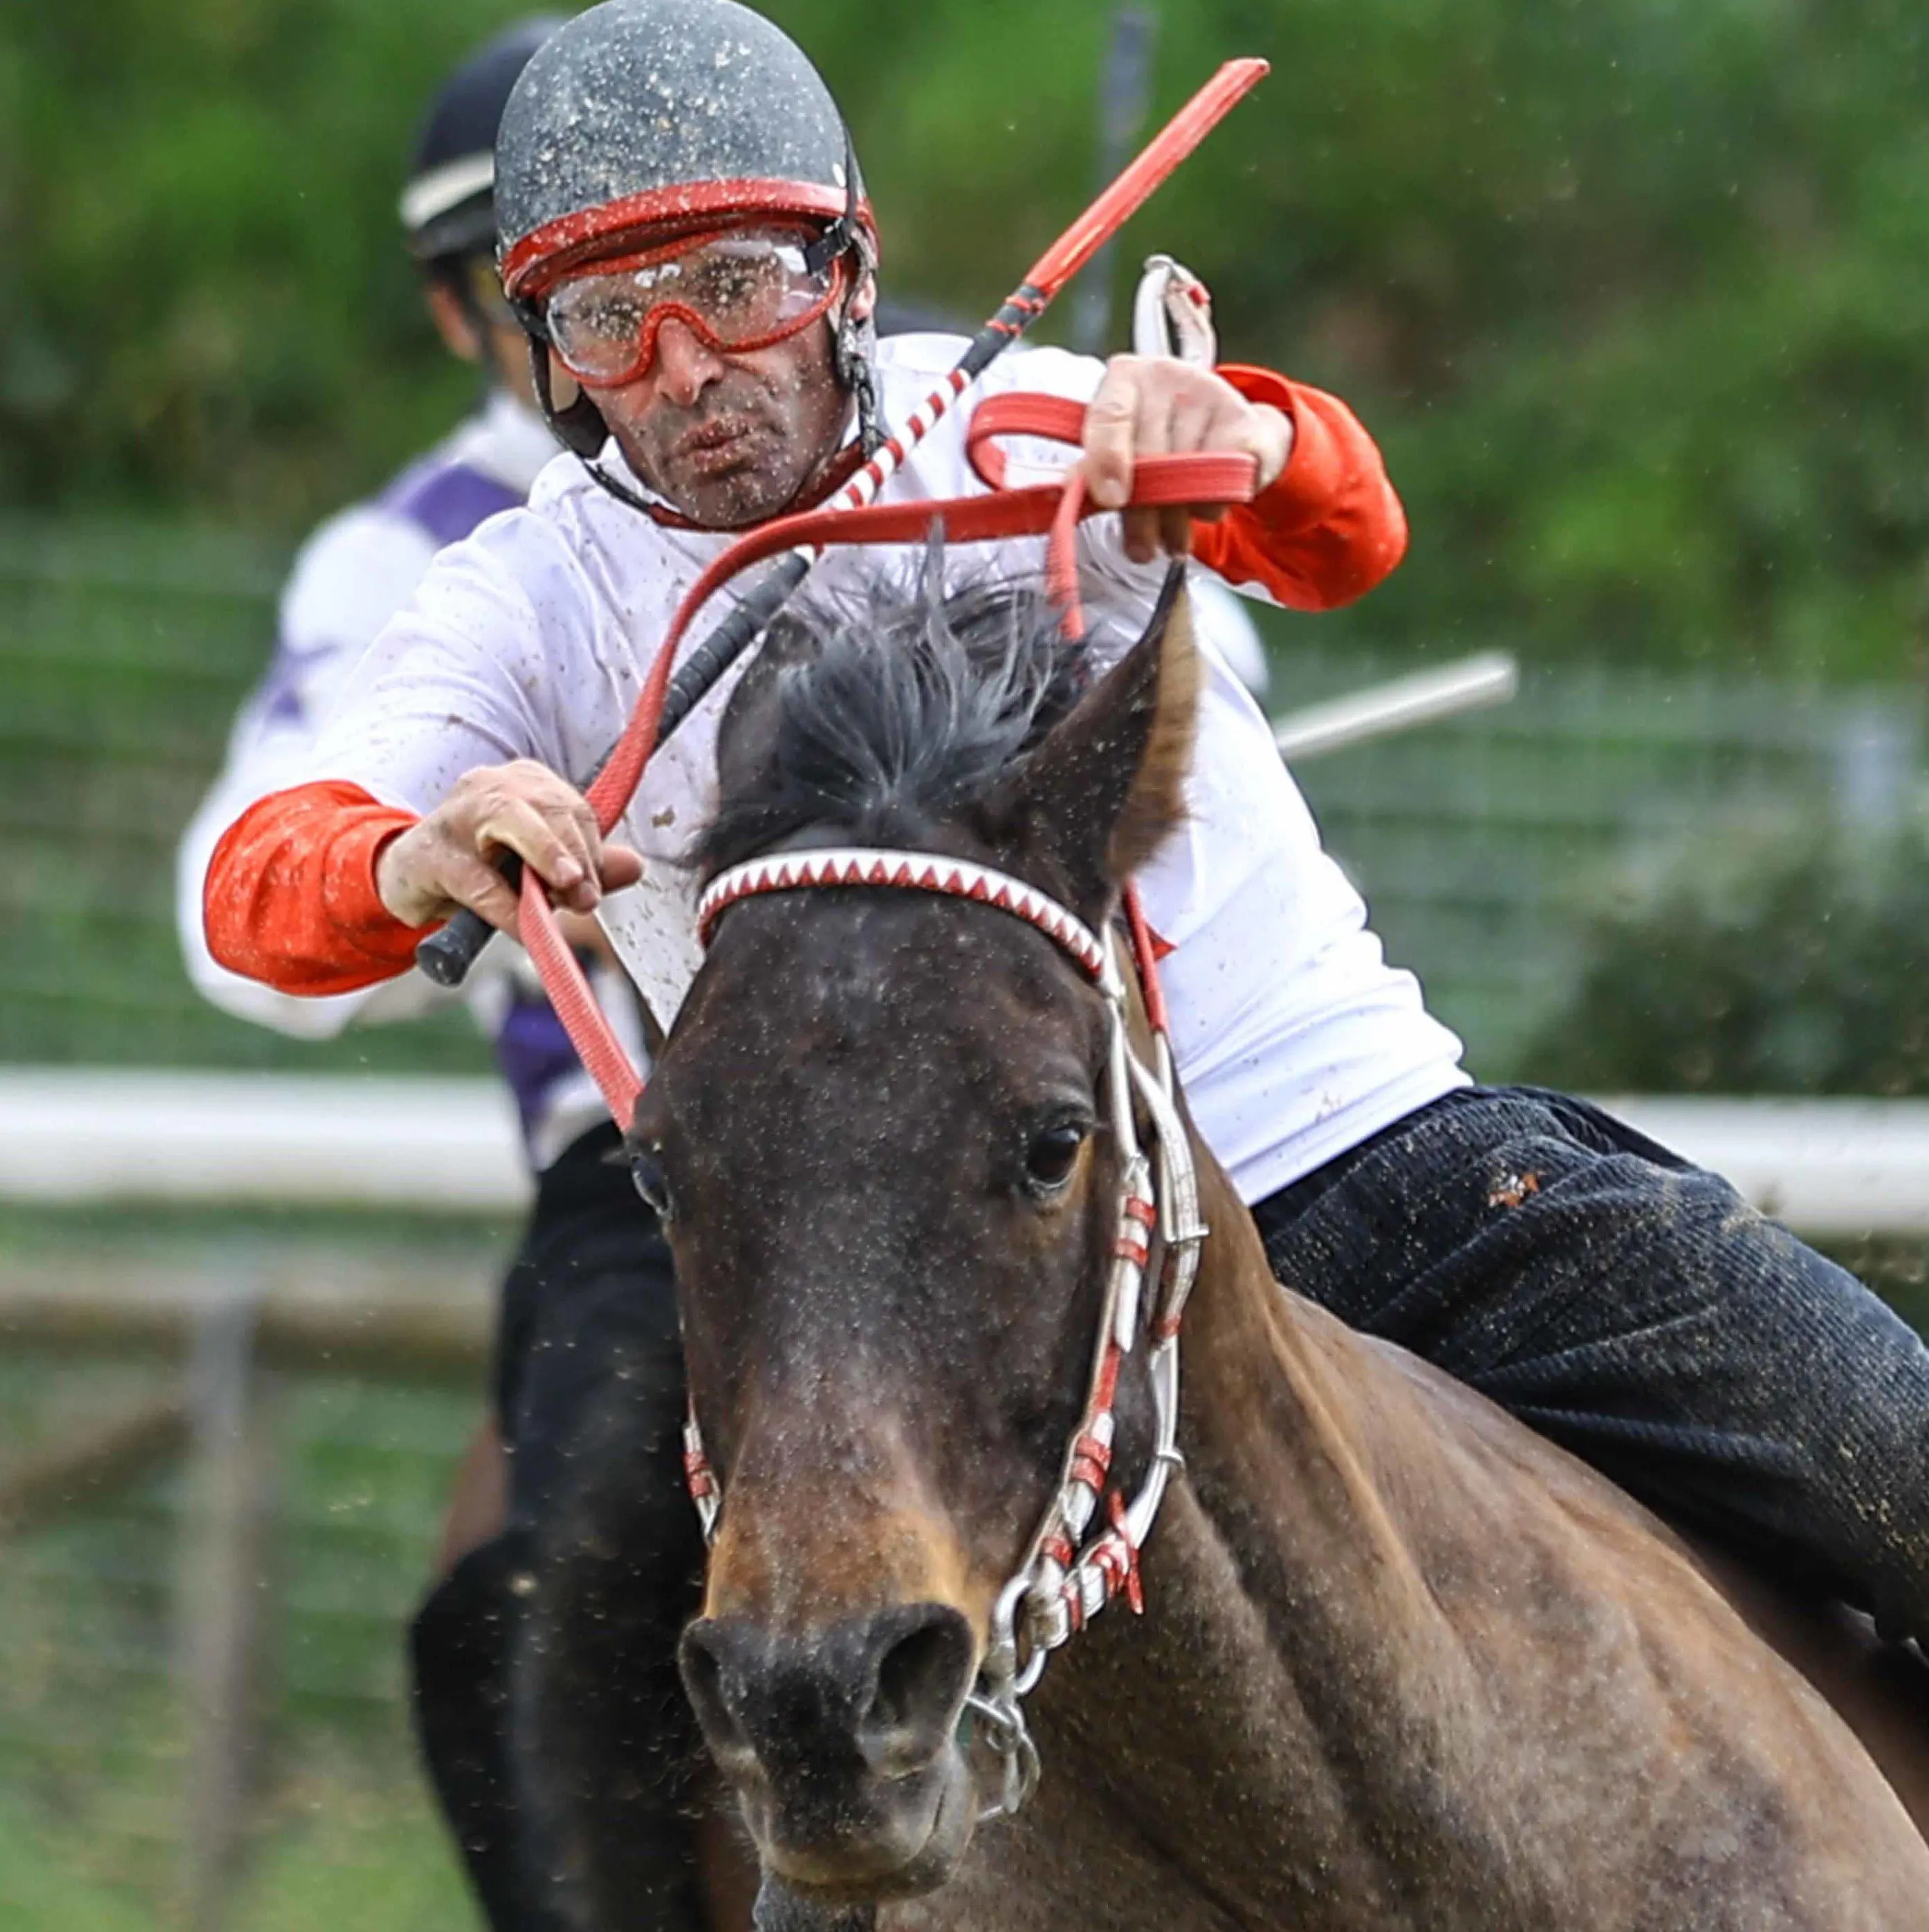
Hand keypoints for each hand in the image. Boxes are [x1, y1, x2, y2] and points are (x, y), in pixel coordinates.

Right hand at [375, 759, 643, 936]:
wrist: (407, 881)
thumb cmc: (480, 870)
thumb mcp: (539, 870)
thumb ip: (586, 867)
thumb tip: (634, 866)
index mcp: (522, 783)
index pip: (572, 807)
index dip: (591, 849)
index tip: (593, 887)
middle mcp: (489, 786)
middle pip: (550, 808)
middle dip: (576, 855)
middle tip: (586, 898)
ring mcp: (455, 816)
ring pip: (513, 823)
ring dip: (548, 860)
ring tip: (569, 893)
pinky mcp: (430, 856)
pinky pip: (479, 880)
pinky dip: (507, 907)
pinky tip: (526, 928)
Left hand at [1081, 355, 1293, 564]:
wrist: (1220, 430)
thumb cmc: (1152, 442)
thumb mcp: (1118, 450)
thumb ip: (1093, 470)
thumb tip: (1069, 496)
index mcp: (1124, 378)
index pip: (1110, 416)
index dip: (1107, 460)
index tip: (1111, 500)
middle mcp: (1165, 374)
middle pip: (1150, 454)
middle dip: (1143, 513)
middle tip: (1141, 550)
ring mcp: (1209, 391)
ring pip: (1188, 472)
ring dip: (1178, 517)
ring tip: (1171, 536)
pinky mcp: (1244, 418)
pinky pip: (1224, 476)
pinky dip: (1212, 504)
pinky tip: (1202, 508)